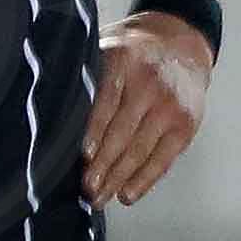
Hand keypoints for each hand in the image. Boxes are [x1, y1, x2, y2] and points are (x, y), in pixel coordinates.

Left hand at [81, 6, 213, 207]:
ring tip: (99, 198)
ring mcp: (170, 106)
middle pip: (122, 133)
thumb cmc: (134, 52)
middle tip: (86, 188)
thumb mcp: (107, 48)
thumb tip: (55, 116)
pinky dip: (144, 181)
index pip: (106, 102)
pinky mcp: (185, 125)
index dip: (93, 133)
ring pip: (140, 151)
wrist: (181, 42)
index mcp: (124, 61)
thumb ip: (86, 75)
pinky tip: (127, 194)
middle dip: (102, 166)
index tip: (82, 156)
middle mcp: (150, 83)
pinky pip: (162, 160)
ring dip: (117, 179)